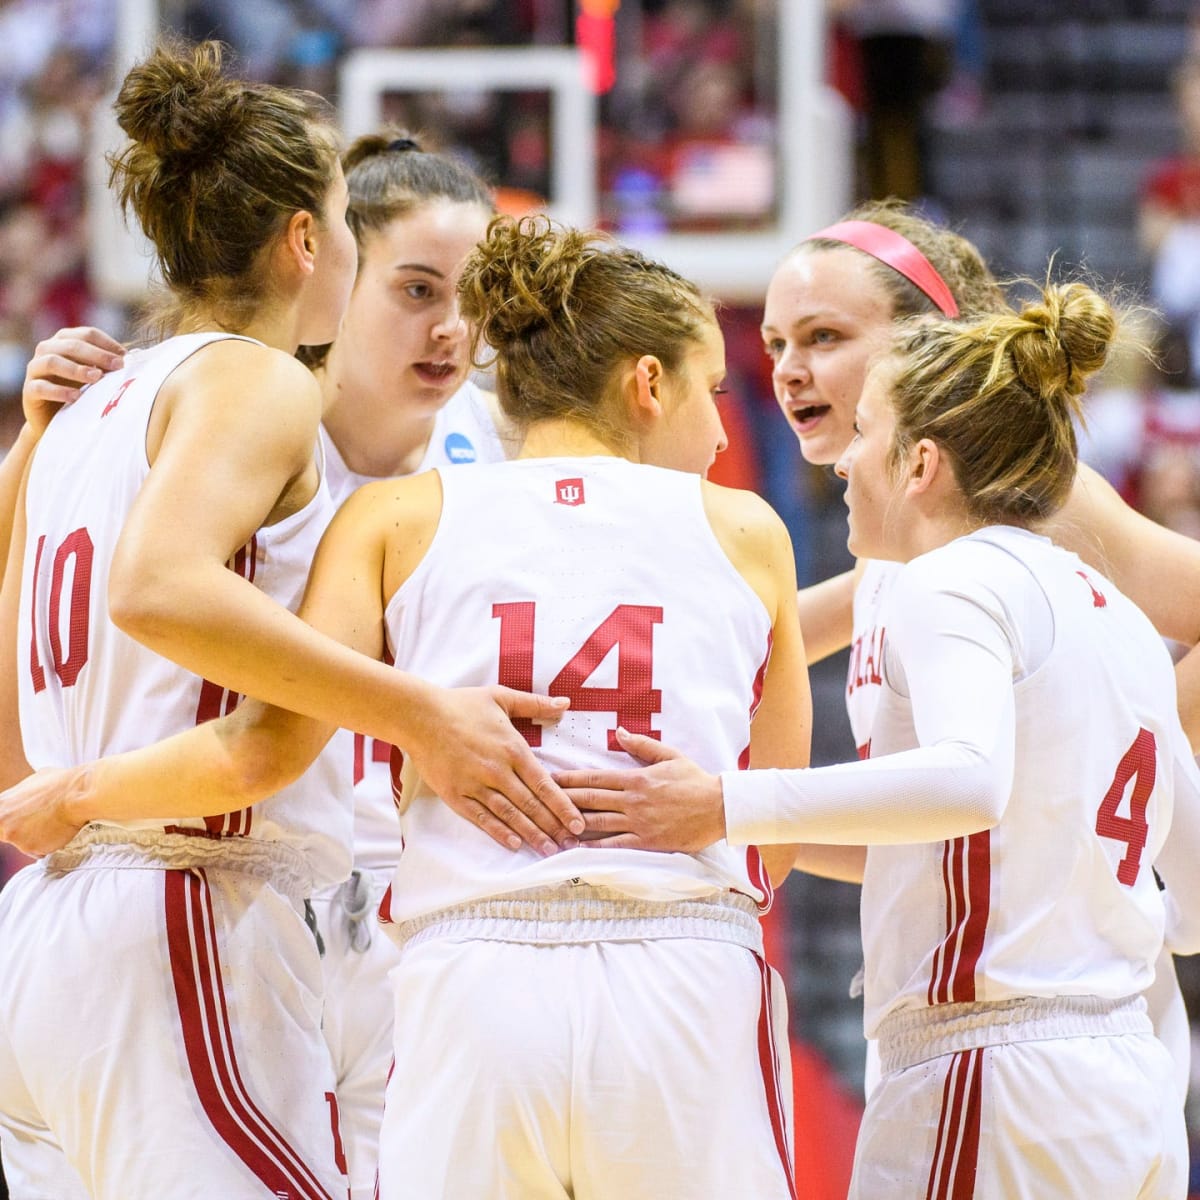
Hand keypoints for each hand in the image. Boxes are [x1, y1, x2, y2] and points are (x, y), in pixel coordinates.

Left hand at [0, 765, 89, 857]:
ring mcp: (13, 836)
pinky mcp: (29, 847)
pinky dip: (49, 843)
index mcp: (0, 803)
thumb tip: (27, 797)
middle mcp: (1, 821)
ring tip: (52, 823)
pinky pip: (38, 850)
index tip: (20, 822)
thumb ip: (22, 796)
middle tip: (38, 823)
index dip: (11, 822)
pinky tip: (58, 830)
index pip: (0, 821)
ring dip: (35, 838)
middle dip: (19, 831)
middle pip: (4, 834)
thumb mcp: (34, 781)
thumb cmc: (61, 784)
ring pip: (22, 843)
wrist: (77, 794)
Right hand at [23, 326, 124, 432]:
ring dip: (76, 369)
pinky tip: (76, 397)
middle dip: (96, 355)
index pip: (87, 333)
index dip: (107, 344)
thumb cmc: (82, 391)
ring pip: (52, 361)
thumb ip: (111, 365)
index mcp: (65, 340)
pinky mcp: (29, 391)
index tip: (126, 359)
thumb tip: (138, 356)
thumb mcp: (97, 376)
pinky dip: (59, 391)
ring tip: (97, 377)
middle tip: (118, 366)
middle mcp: (47, 349)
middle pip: (70, 345)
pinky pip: (41, 387)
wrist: (56, 419)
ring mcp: (35, 369)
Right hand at [407, 685, 583, 856]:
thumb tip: (565, 703)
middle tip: (571, 845)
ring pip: (509, 815)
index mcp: (513, 748)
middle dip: (554, 827)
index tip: (579, 823)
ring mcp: (475, 785)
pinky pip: (481, 818)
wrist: (419, 716)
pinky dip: (499, 833)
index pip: (544, 784)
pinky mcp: (456, 795)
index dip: (563, 806)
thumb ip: (535, 703)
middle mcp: (497, 771)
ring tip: (549, 850)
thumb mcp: (501, 697)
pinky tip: (514, 845)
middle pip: (531, 805)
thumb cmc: (461, 705)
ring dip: (531, 835)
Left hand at [552, 727, 726, 852]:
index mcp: (636, 778)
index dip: (570, 780)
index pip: (595, 779)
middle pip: (590, 800)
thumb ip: (641, 745)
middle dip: (562, 800)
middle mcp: (633, 800)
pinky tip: (578, 849)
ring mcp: (639, 822)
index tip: (550, 778)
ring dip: (573, 824)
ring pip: (598, 823)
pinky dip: (595, 848)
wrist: (720, 806)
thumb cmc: (695, 780)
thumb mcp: (670, 755)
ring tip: (550, 826)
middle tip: (539, 800)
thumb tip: (618, 732)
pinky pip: (616, 845)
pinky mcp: (648, 842)